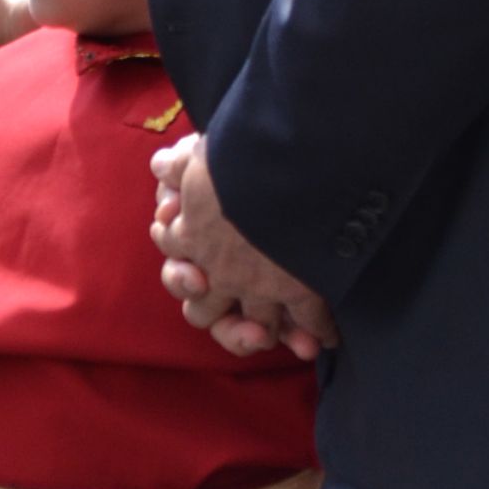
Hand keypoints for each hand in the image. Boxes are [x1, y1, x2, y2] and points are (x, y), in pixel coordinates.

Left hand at [150, 131, 337, 360]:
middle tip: (229, 315)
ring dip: (260, 333)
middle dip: (213, 315)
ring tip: (270, 332)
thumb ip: (180, 165)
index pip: (177, 269)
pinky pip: (312, 322)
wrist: (285, 164)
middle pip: (204, 314)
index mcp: (192, 238)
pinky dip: (320, 331)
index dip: (183, 271)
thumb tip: (161, 167)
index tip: (196, 271)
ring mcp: (260, 287)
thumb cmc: (237, 153)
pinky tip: (326, 335)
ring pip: (255, 329)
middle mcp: (220, 271)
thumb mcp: (200, 155)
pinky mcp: (301, 291)